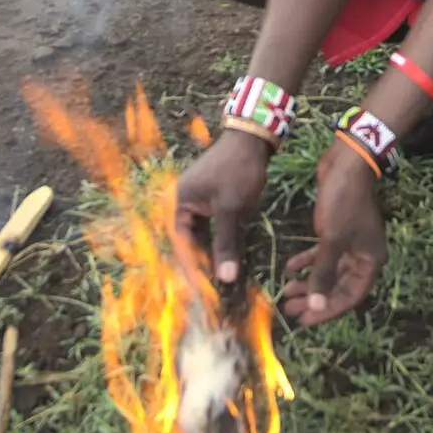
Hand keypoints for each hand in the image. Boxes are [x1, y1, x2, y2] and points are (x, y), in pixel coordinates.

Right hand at [176, 129, 270, 283]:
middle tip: (211, 292)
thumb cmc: (238, 171)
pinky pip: (212, 228)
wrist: (252, 140)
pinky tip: (229, 260)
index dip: (191, 268)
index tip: (201, 292)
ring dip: (210, 255)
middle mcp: (184, 203)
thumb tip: (225, 278)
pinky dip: (220, 242)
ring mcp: (198, 202)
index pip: (181, 243)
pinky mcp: (212, 202)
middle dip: (200, 265)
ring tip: (219, 282)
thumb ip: (226, 243)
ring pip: (202, 236)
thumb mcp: (231, 208)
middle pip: (189, 241)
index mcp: (179, 203)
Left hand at [282, 143, 387, 325]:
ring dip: (309, 281)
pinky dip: (307, 261)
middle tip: (289, 309)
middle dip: (314, 298)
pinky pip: (323, 253)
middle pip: (338, 286)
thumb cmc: (343, 203)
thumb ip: (324, 274)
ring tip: (286, 292)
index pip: (350, 297)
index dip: (328, 311)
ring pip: (328, 271)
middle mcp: (363, 255)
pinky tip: (289, 267)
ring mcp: (350, 242)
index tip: (304, 320)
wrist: (346, 164)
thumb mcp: (332, 240)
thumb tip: (317, 307)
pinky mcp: (337, 230)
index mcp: (370, 261)